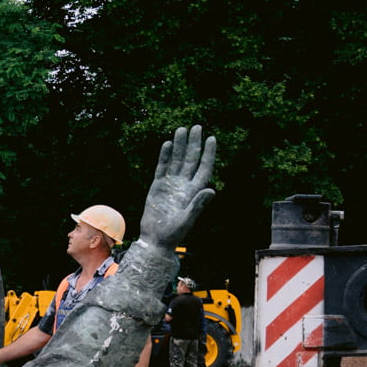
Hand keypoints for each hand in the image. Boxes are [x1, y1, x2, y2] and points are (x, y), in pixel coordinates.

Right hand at [138, 125, 216, 248]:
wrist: (155, 240)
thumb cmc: (173, 234)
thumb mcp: (187, 220)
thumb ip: (198, 205)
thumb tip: (211, 190)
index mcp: (194, 192)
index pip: (203, 168)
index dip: (208, 154)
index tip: (211, 139)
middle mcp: (184, 185)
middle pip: (191, 160)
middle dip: (194, 143)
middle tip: (197, 127)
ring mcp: (170, 185)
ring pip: (177, 160)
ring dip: (180, 146)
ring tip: (182, 129)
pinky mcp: (157, 187)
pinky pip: (162, 168)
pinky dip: (165, 156)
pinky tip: (168, 144)